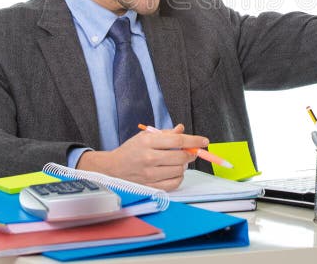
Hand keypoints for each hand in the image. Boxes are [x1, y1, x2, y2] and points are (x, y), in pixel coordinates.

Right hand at [76, 123, 207, 190]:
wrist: (112, 168)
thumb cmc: (130, 150)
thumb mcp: (145, 136)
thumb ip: (165, 133)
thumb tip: (182, 129)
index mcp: (148, 142)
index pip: (178, 141)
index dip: (194, 141)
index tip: (204, 141)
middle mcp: (149, 158)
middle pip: (181, 157)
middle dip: (190, 154)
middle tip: (190, 152)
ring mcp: (149, 174)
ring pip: (179, 171)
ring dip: (183, 166)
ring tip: (178, 162)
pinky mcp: (150, 186)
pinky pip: (173, 184)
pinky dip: (178, 177)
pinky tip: (174, 172)